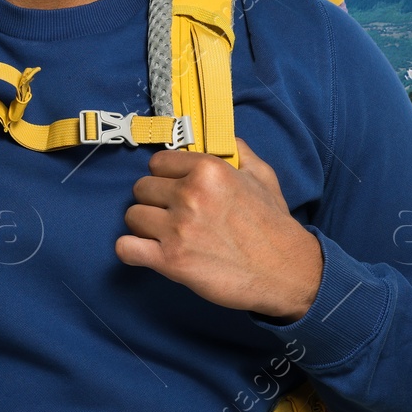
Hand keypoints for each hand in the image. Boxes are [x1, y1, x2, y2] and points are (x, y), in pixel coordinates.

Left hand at [117, 137, 321, 322]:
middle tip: (173, 215)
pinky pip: (125, 248)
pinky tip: (145, 252)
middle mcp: (190, 194)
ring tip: (165, 235)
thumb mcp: (263, 176)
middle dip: (155, 201)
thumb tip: (222, 140)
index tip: (176, 189)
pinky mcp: (171, 261)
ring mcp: (178, 229)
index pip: (158, 162)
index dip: (166, 176)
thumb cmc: (274, 225)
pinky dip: (131, 250)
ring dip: (145, 226)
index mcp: (208, 169)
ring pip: (132, 216)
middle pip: (142, 188)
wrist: (285, 271)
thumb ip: (238, 151)